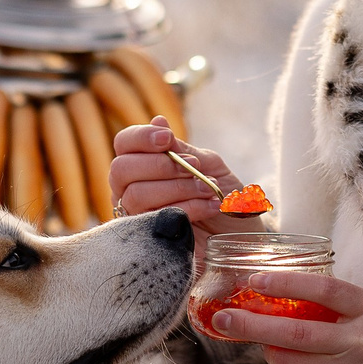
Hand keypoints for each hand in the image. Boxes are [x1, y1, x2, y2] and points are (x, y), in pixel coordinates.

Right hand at [110, 116, 264, 239]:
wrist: (241, 232)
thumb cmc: (222, 195)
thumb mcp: (207, 164)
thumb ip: (180, 148)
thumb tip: (157, 122)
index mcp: (143, 165)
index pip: (124, 143)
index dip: (140, 138)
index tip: (167, 139)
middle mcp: (130, 190)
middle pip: (121, 170)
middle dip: (160, 165)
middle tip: (194, 168)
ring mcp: (136, 218)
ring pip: (137, 195)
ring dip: (179, 187)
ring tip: (210, 189)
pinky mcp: (148, 241)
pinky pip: (156, 218)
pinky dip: (189, 207)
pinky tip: (210, 205)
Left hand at [209, 271, 362, 363]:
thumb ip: (343, 313)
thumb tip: (289, 304)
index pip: (324, 288)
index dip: (286, 282)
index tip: (255, 280)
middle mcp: (360, 341)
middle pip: (294, 331)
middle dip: (252, 324)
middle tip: (223, 318)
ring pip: (287, 360)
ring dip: (268, 352)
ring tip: (265, 345)